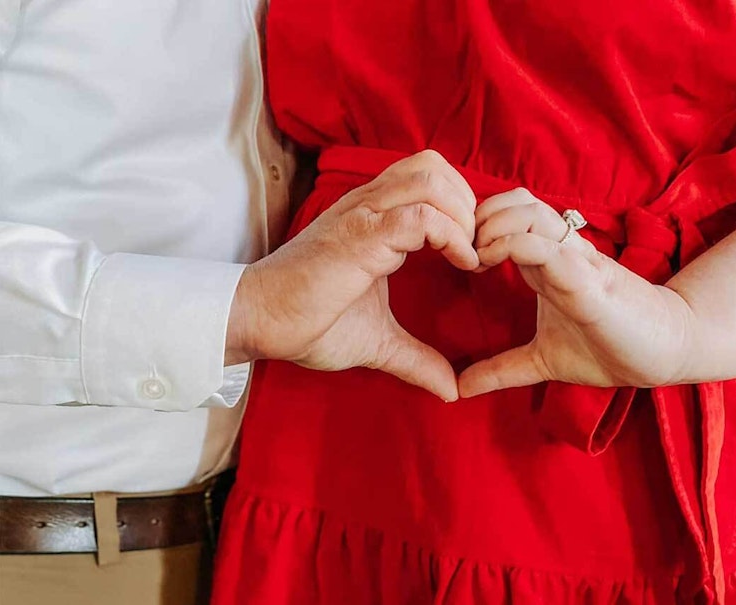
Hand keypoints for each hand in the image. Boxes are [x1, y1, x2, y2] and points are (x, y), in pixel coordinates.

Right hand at [227, 150, 478, 400]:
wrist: (259, 322)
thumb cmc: (308, 323)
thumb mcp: (377, 340)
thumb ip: (416, 358)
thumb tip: (450, 389)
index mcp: (373, 218)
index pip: (429, 177)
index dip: (461, 205)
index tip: (474, 252)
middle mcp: (369, 206)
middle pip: (434, 166)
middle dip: (467, 202)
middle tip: (476, 247)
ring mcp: (364, 217)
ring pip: (430, 180)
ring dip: (463, 215)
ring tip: (470, 254)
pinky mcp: (360, 236)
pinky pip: (420, 216)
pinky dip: (452, 235)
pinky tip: (462, 263)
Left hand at [458, 188, 695, 397]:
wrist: (664, 353)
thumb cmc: (609, 347)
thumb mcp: (542, 361)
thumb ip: (502, 369)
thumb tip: (460, 389)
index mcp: (546, 262)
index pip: (508, 213)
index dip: (476, 223)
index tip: (456, 256)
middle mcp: (560, 252)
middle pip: (517, 200)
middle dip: (480, 216)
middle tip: (462, 251)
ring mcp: (575, 261)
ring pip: (531, 211)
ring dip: (494, 225)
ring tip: (478, 256)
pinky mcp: (590, 280)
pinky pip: (550, 247)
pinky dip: (513, 245)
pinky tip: (492, 262)